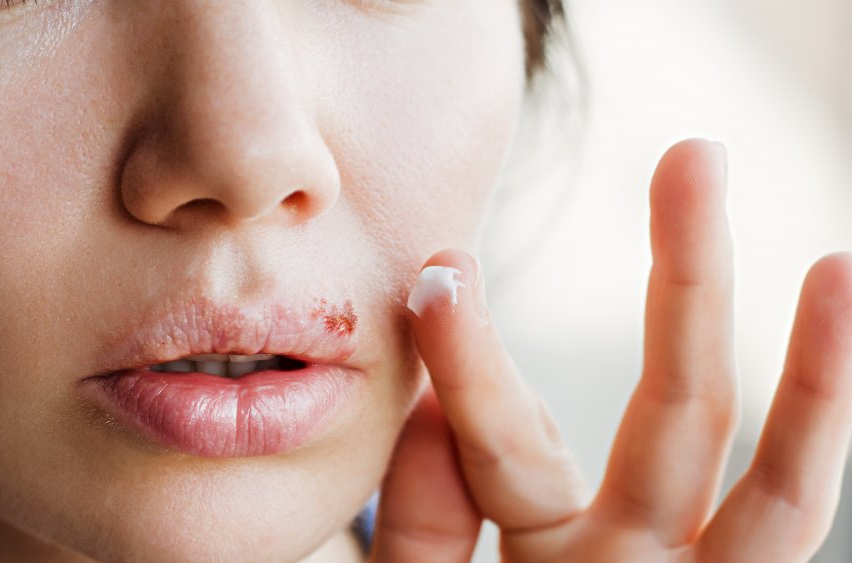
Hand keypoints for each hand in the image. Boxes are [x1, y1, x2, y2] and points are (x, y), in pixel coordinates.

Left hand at [370, 139, 851, 562]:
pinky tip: (841, 316)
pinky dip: (821, 421)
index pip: (508, 438)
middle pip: (669, 408)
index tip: (440, 271)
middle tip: (692, 154)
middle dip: (685, 280)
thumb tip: (431, 411)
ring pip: (768, 478)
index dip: (472, 356)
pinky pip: (791, 520)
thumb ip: (423, 530)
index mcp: (544, 540)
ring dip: (810, 366)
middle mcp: (627, 553)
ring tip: (839, 266)